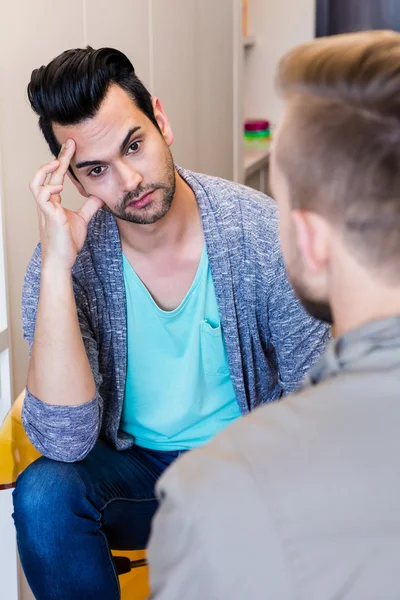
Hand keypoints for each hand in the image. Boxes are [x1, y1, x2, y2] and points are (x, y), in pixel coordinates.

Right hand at [29, 139, 103, 270]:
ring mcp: (45, 208)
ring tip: (58, 163)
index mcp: (53, 201)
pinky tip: (60, 186)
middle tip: (70, 144)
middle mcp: (47, 202)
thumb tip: (99, 195)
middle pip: (47, 174)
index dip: (63, 160)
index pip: (57, 175)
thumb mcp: (82, 219)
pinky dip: (50, 188)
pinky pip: (42, 196)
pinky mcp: (48, 215)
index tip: (73, 146)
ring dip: (46, 171)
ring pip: (36, 183)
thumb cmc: (68, 242)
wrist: (62, 259)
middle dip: (58, 157)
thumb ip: (89, 206)